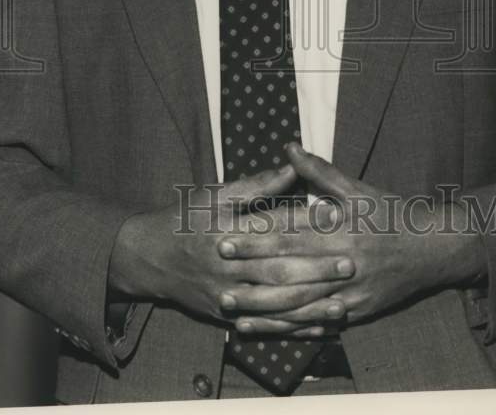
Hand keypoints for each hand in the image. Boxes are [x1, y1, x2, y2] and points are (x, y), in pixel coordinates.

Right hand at [108, 164, 355, 328]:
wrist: (146, 257)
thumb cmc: (184, 219)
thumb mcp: (214, 195)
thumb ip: (256, 184)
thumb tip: (292, 166)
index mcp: (226, 230)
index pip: (272, 228)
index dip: (304, 225)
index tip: (335, 219)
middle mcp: (226, 266)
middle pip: (276, 271)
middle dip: (314, 271)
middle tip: (349, 265)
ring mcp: (224, 295)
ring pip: (273, 305)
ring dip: (309, 307)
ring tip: (341, 305)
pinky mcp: (223, 316)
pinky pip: (263, 326)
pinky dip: (291, 328)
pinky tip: (317, 328)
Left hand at [216, 143, 485, 333]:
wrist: (432, 249)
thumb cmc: (391, 214)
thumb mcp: (357, 189)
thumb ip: (320, 171)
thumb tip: (289, 147)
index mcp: (340, 230)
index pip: (291, 234)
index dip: (256, 236)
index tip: (226, 235)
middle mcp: (343, 263)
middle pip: (290, 270)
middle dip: (251, 270)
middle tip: (218, 269)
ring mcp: (350, 292)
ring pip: (300, 304)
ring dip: (263, 307)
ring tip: (231, 306)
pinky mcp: (356, 313)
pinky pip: (317, 325)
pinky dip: (289, 329)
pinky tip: (265, 329)